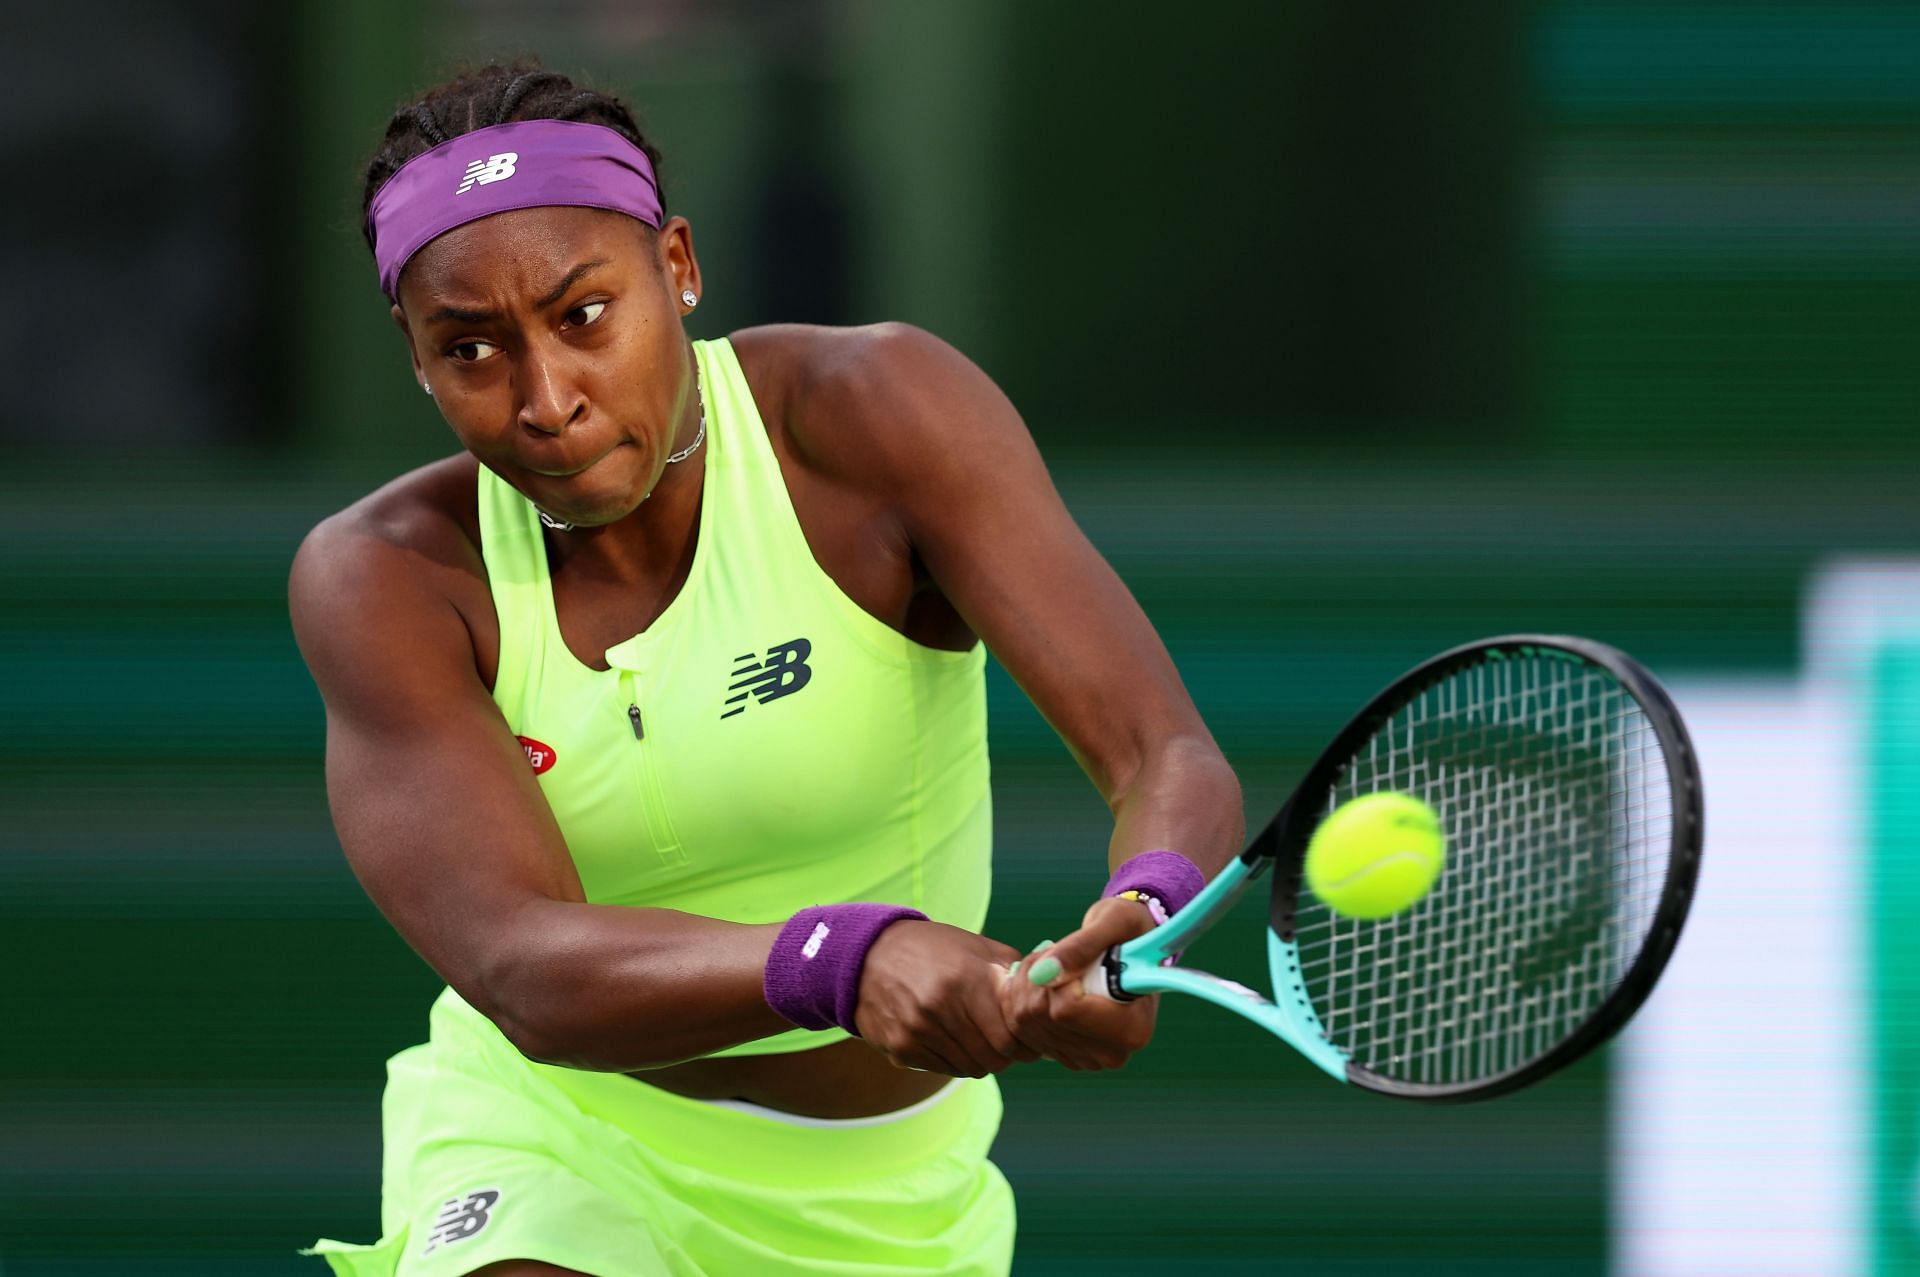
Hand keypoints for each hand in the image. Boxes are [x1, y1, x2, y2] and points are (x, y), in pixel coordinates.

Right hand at [853, 920, 1039, 1077]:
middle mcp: (941, 1007)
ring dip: (981, 1058)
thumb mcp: (975, 947)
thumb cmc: (933, 949)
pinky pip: (944, 1070)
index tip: (1027, 1037)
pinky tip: (950, 1039)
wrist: (868, 955)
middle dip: (1006, 1054)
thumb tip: (1047, 998)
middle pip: (994, 1058)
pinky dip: (955, 1061)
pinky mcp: (900, 1049)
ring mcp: (918, 1031)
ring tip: (977, 1037)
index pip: (1011, 1036)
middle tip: (1006, 1042)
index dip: (1025, 1041)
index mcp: (966, 979)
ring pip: (971, 1068)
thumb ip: (1013, 972)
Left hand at [999, 896, 1159, 1070]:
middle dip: (1038, 976)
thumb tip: (1043, 974)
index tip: (1070, 954)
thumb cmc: (1130, 931)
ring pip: (1024, 1021)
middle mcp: (1111, 1053)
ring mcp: (1086, 1058)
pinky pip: (1019, 1026)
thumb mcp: (1116, 921)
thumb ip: (1082, 945)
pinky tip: (1043, 978)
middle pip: (1041, 1016)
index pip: (1066, 1010)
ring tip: (1053, 961)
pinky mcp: (1063, 1054)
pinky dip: (1021, 995)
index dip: (1058, 975)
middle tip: (1058, 952)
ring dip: (1027, 981)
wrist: (1129, 948)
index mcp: (1133, 1028)